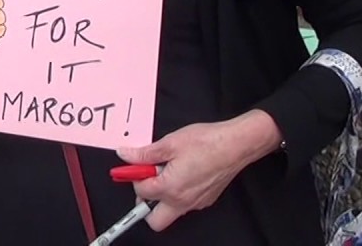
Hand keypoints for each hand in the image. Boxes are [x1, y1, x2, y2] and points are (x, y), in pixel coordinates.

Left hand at [115, 110, 282, 230]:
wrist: (235, 145)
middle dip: (144, 203)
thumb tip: (125, 155)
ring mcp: (195, 203)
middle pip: (153, 219)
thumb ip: (144, 153)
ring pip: (170, 213)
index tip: (134, 166)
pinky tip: (181, 173)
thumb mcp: (169, 143)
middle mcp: (182, 201)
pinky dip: (177, 193)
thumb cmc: (208, 142)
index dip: (134, 176)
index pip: (140, 192)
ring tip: (165, 173)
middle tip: (146, 181)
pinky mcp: (205, 200)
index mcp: (170, 188)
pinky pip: (184, 205)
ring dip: (162, 197)